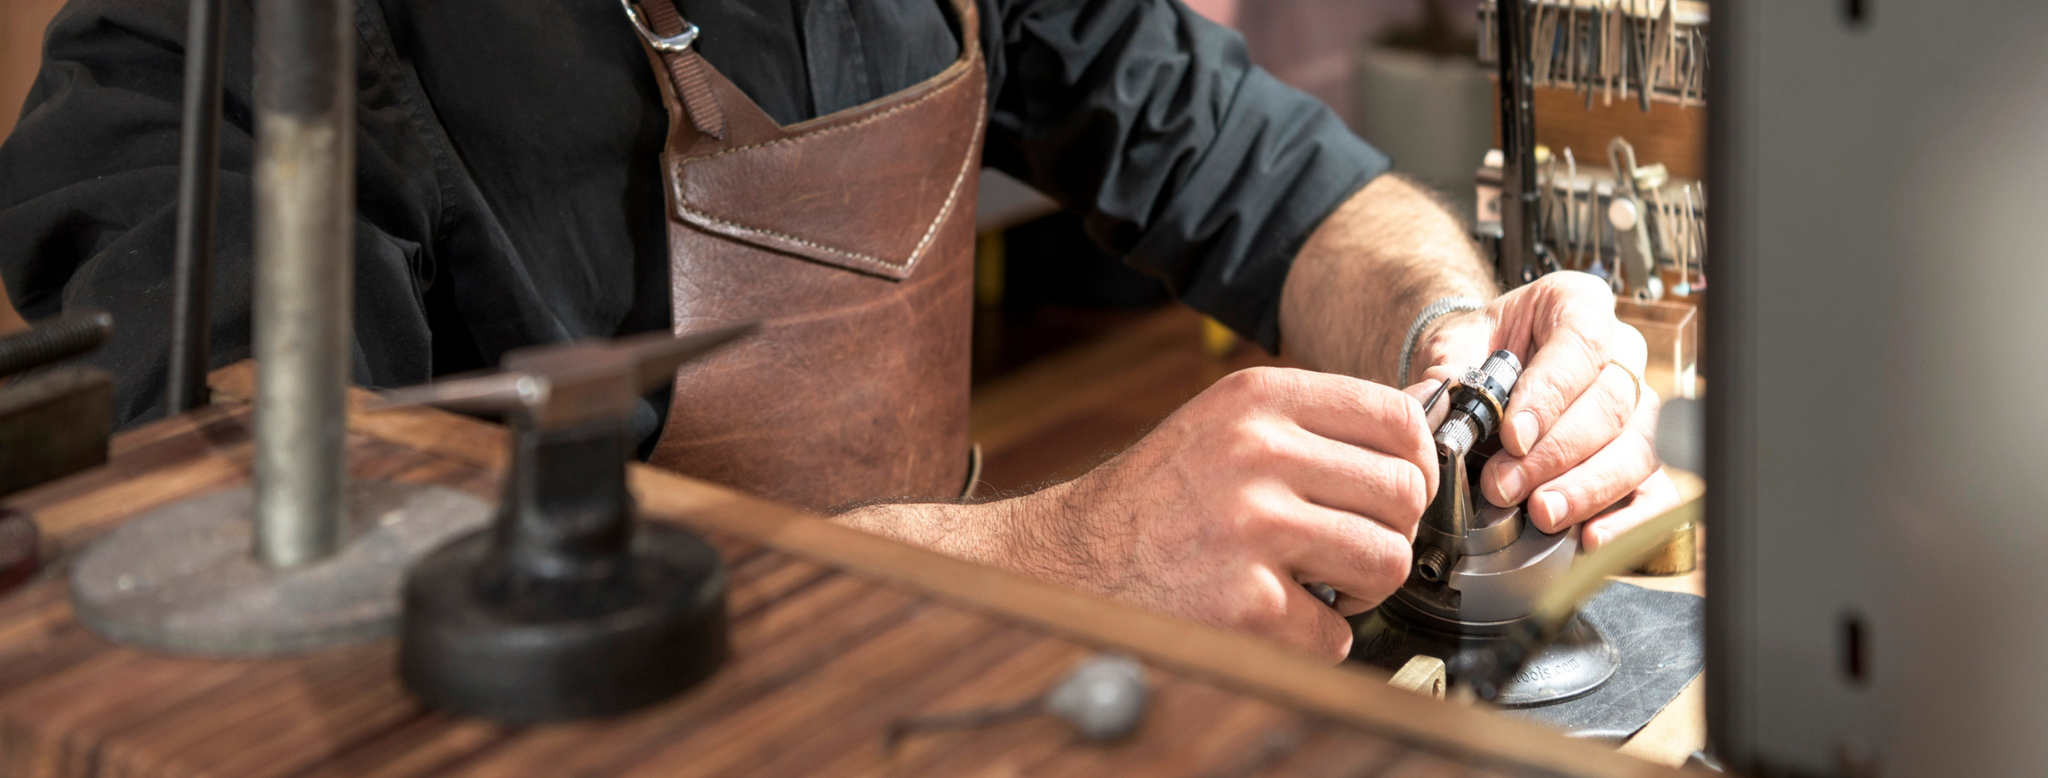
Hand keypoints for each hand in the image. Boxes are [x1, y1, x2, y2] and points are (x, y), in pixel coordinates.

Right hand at [1005, 367, 1435, 660]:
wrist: (1070, 561)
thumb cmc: (1156, 499)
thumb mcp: (1225, 425)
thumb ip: (1310, 426)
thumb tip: (1418, 438)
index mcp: (1257, 398)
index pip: (1398, 417)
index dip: (1418, 463)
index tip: (1400, 490)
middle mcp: (1256, 452)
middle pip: (1403, 494)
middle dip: (1387, 532)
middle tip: (1345, 548)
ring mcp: (1252, 526)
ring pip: (1386, 561)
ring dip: (1360, 587)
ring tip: (1314, 583)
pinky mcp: (1245, 601)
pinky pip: (1335, 632)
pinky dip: (1310, 638)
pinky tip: (1269, 617)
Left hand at [1409, 272, 1658, 532]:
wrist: (1485, 369)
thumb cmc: (1480, 350)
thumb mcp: (1454, 344)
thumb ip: (1447, 370)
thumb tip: (1433, 402)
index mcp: (1578, 305)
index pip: (1581, 344)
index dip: (1550, 394)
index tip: (1513, 435)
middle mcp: (1622, 352)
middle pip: (1611, 403)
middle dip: (1555, 454)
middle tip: (1505, 485)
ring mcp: (1638, 406)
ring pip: (1636, 449)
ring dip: (1586, 488)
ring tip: (1541, 513)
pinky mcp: (1641, 455)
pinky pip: (1654, 489)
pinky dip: (1629, 518)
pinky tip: (1592, 536)